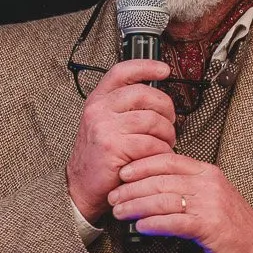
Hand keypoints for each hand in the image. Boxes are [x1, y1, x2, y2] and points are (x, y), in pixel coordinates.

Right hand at [66, 60, 176, 223]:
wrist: (82, 186)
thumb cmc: (100, 156)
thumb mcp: (105, 124)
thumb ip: (125, 108)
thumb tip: (159, 98)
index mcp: (98, 100)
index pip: (122, 72)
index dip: (146, 66)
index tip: (164, 70)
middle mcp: (99, 109)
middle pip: (146, 94)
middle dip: (166, 108)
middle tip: (170, 122)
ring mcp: (105, 127)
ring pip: (153, 120)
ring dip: (167, 134)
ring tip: (164, 143)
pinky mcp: (113, 147)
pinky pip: (151, 143)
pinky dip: (161, 151)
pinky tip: (156, 157)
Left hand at [108, 152, 252, 252]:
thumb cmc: (235, 227)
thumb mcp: (214, 197)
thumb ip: (189, 188)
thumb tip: (155, 187)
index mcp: (208, 173)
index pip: (168, 160)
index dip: (142, 165)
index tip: (123, 173)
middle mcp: (208, 184)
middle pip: (161, 180)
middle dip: (132, 188)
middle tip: (114, 196)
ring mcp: (209, 205)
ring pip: (163, 200)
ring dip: (136, 206)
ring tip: (120, 212)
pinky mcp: (209, 227)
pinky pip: (173, 222)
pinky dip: (153, 223)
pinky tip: (140, 226)